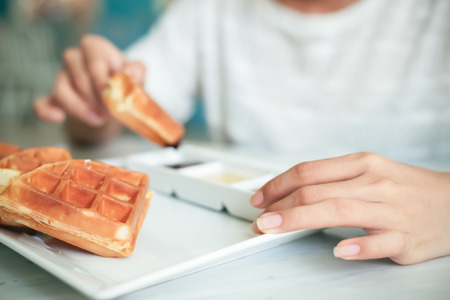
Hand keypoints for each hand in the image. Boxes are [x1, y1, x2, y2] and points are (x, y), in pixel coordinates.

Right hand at [34, 34, 145, 126]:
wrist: (117, 103)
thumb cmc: (126, 84)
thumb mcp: (137, 77)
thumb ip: (136, 72)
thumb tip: (130, 73)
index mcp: (96, 48)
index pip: (93, 53)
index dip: (101, 76)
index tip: (112, 94)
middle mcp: (76, 58)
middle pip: (78, 74)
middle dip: (95, 97)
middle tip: (111, 112)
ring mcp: (62, 77)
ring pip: (61, 89)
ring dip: (80, 108)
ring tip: (99, 119)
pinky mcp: (54, 98)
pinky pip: (42, 103)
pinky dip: (47, 111)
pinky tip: (59, 117)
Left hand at [250, 152, 449, 264]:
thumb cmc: (404, 187)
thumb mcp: (368, 171)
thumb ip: (332, 180)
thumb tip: (291, 192)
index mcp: (361, 164)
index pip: (309, 172)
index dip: (278, 185)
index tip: (260, 199)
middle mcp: (374, 183)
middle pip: (317, 192)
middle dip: (280, 206)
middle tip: (259, 221)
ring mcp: (392, 210)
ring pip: (340, 212)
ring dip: (300, 220)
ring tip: (274, 228)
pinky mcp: (408, 238)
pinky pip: (381, 242)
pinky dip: (360, 247)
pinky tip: (340, 251)